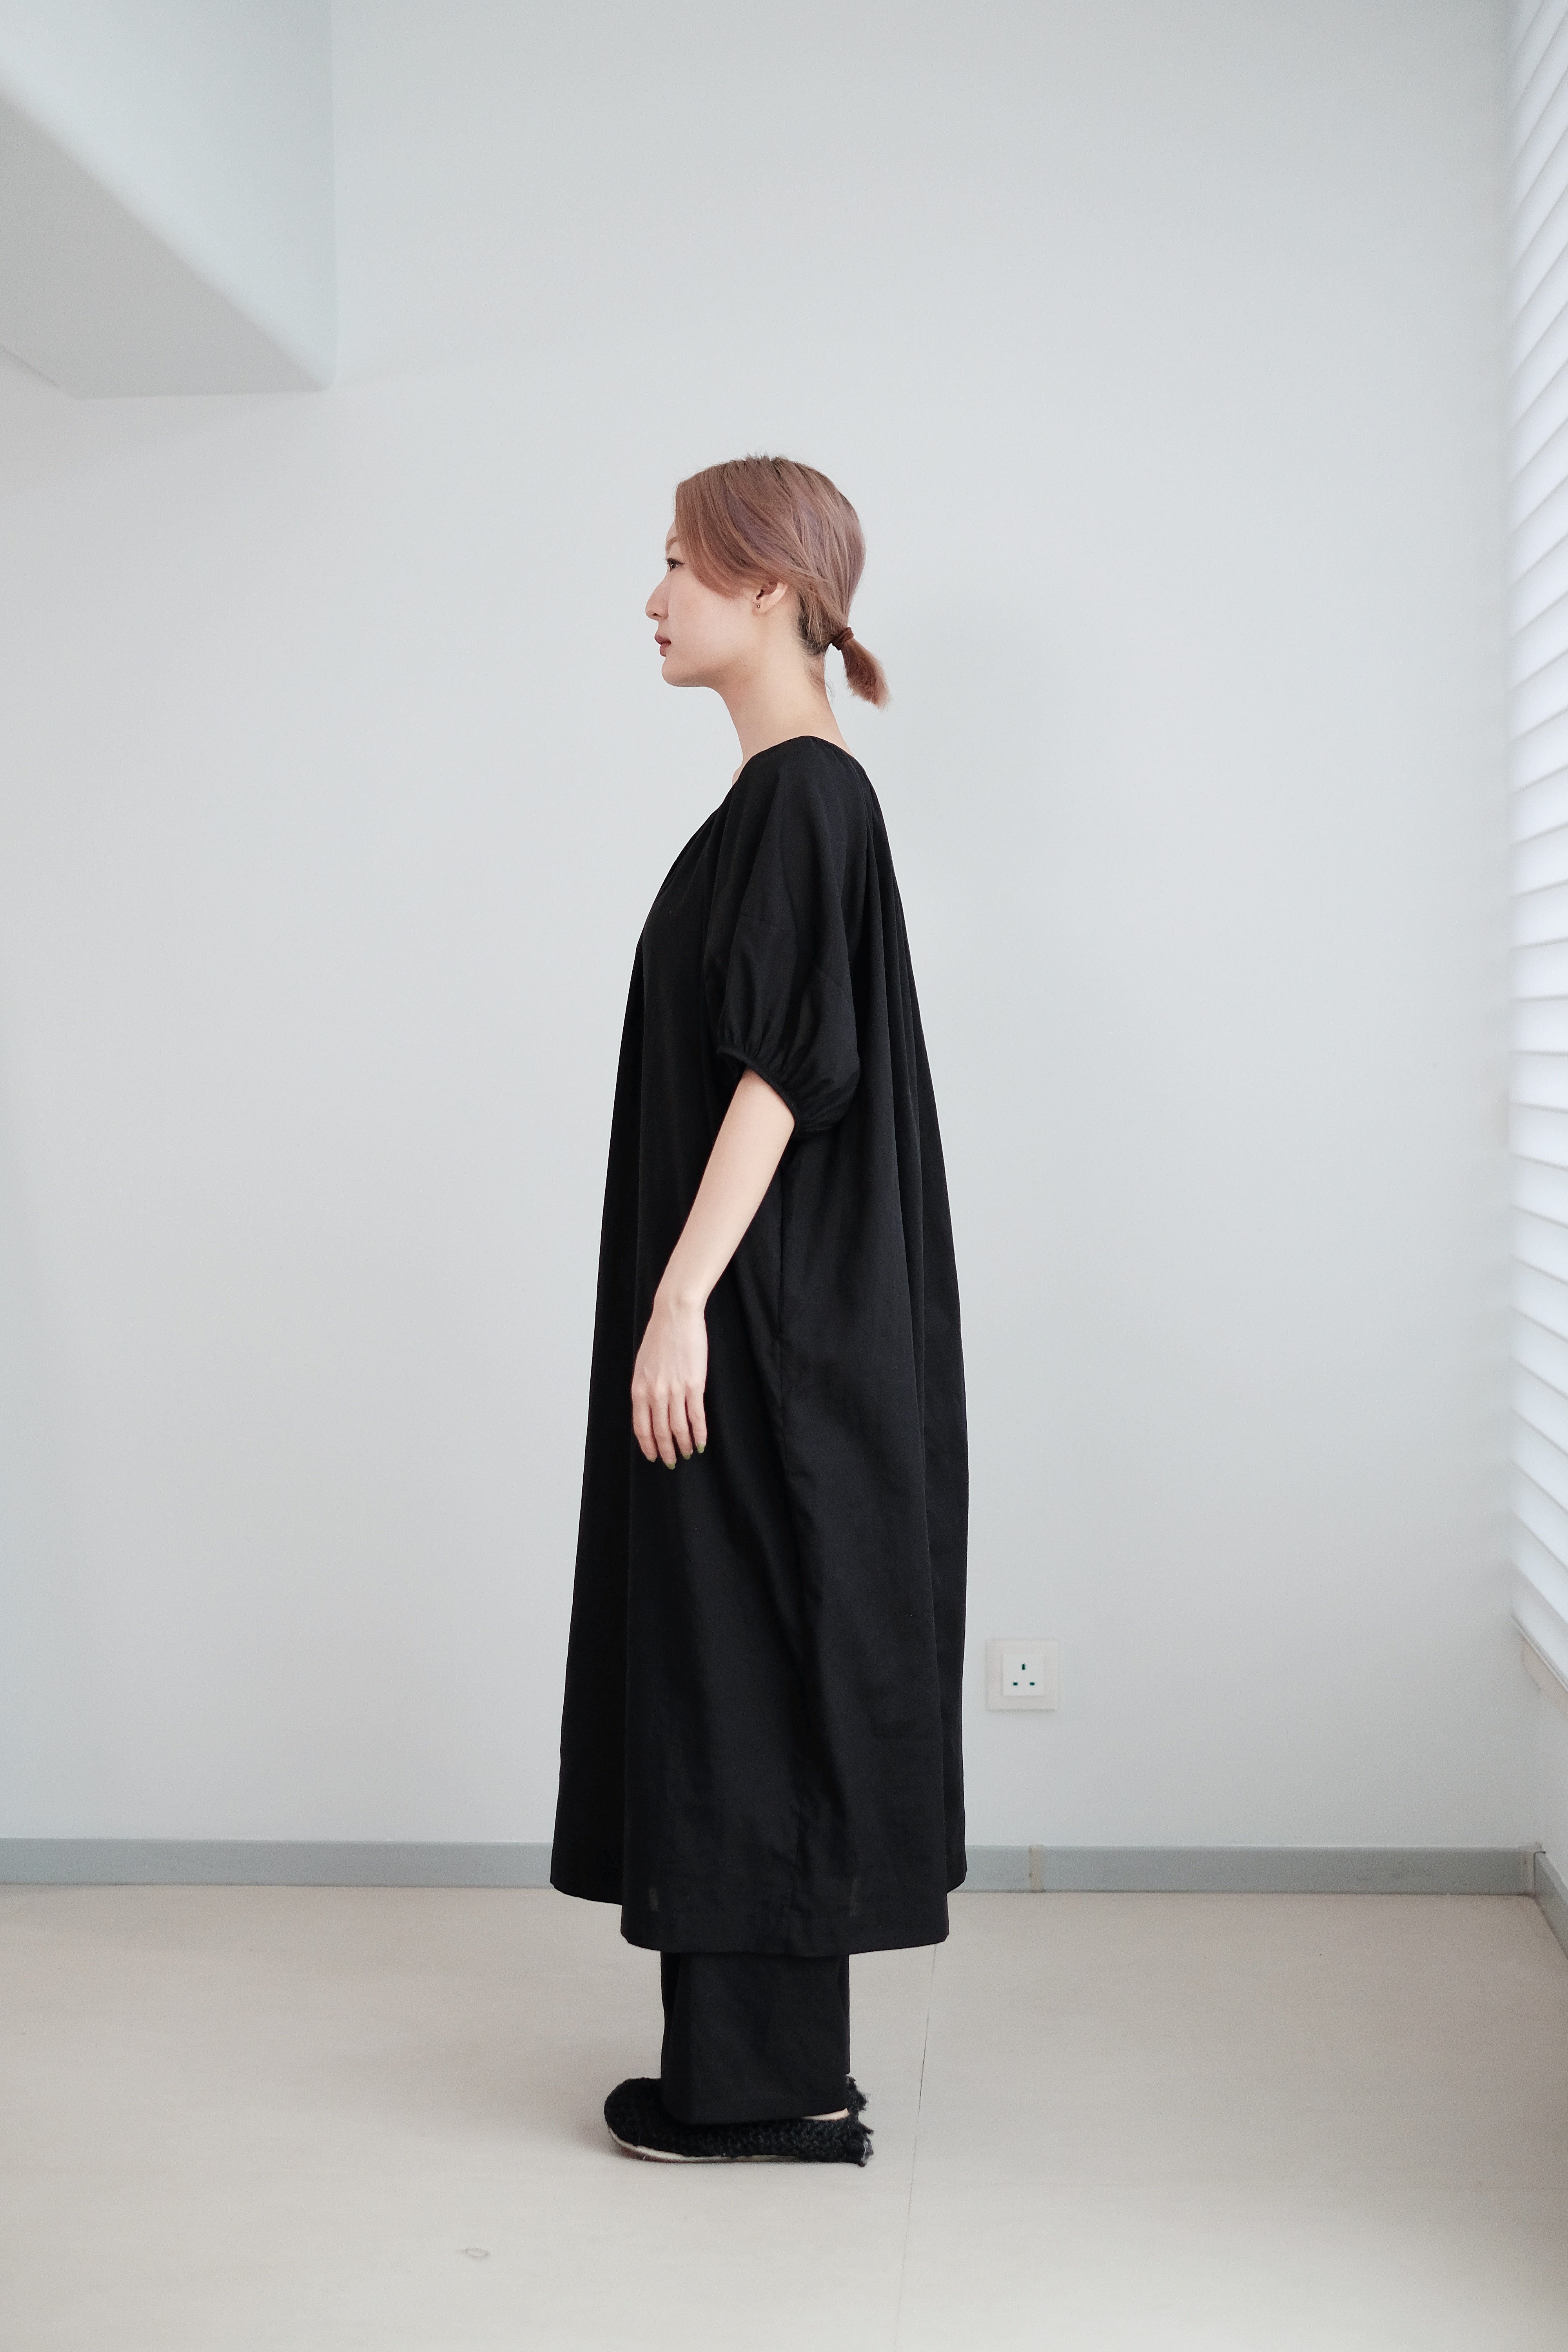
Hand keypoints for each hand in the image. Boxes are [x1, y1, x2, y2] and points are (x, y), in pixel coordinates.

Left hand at [631, 1286, 708, 1466]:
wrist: (675, 1316)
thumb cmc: (659, 1337)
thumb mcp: (642, 1366)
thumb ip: (645, 1389)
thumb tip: (650, 1410)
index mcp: (639, 1389)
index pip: (641, 1427)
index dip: (648, 1445)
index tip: (653, 1456)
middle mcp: (654, 1394)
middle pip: (660, 1432)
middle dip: (666, 1451)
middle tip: (672, 1461)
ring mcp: (675, 1391)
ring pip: (678, 1428)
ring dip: (684, 1445)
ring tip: (689, 1453)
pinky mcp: (694, 1385)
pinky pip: (696, 1416)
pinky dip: (700, 1433)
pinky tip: (702, 1442)